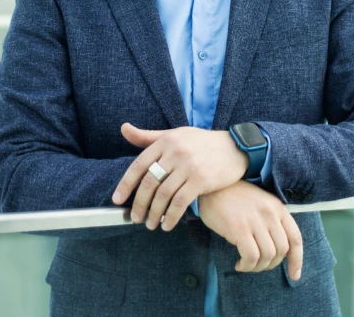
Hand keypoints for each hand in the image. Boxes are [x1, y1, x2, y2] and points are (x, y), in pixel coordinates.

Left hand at [112, 123, 248, 231]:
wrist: (236, 147)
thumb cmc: (202, 142)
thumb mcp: (175, 134)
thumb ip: (148, 136)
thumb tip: (124, 129)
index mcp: (166, 141)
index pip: (139, 165)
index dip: (126, 184)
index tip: (117, 199)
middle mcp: (175, 152)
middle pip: (150, 183)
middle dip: (139, 204)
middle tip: (135, 218)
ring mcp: (188, 166)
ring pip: (163, 195)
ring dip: (154, 213)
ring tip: (151, 224)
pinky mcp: (201, 179)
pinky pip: (180, 202)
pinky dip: (171, 216)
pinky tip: (167, 224)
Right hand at [198, 181, 302, 279]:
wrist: (213, 186)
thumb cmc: (235, 198)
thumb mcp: (261, 204)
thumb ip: (272, 222)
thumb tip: (280, 252)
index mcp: (278, 208)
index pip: (295, 238)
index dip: (297, 259)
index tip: (295, 274)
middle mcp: (270, 214)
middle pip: (282, 250)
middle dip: (272, 264)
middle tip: (259, 265)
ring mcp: (255, 221)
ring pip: (267, 256)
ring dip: (258, 267)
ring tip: (247, 265)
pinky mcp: (239, 228)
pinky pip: (251, 256)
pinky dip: (247, 266)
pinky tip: (239, 265)